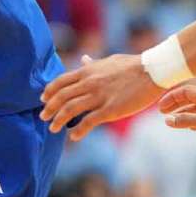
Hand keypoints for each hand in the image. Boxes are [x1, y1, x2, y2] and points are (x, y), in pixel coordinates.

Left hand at [40, 53, 163, 139]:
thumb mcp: (108, 61)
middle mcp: (89, 83)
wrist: (152, 71)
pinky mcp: (111, 109)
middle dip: (50, 108)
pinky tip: (74, 137)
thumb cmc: (132, 66)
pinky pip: (89, 121)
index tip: (43, 99)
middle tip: (43, 117)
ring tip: (53, 128)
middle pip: (62, 97)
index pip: (61, 82)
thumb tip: (83, 59)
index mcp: (88, 71)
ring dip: (59, 120)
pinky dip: (79, 130)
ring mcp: (99, 96)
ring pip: (71, 110)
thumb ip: (93, 64)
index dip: (49, 91)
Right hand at [159, 85, 195, 152]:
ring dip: (184, 114)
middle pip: (190, 99)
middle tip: (163, 114)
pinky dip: (195, 122)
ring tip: (174, 122)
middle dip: (176, 105)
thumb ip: (185, 120)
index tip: (161, 108)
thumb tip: (168, 120)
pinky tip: (192, 129)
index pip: (186, 92)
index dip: (172, 98)